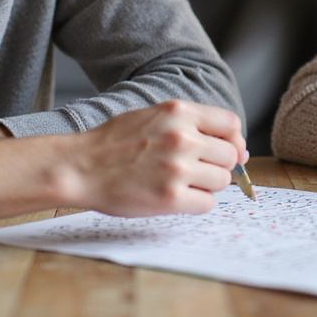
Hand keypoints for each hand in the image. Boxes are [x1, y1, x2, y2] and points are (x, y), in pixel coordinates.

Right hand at [0, 100, 246, 219]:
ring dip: (209, 185)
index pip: (231, 124)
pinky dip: (198, 203)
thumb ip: (190, 124)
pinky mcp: (170, 198)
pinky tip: (178, 198)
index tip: (233, 152)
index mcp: (179, 112)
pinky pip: (207, 203)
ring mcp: (178, 168)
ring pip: (222, 181)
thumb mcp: (153, 115)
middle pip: (230, 156)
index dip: (235, 141)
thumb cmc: (115, 142)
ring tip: (184, 183)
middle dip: (219, 165)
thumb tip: (234, 144)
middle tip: (199, 171)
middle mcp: (183, 138)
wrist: (81, 167)